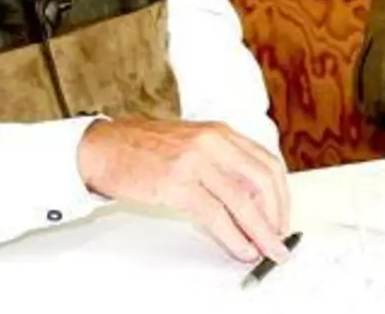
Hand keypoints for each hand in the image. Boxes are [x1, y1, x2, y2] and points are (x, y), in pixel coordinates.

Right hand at [77, 117, 290, 262]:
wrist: (102, 147)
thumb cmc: (143, 149)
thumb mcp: (192, 146)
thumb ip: (221, 165)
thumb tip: (248, 200)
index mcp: (220, 133)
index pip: (266, 162)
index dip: (281, 194)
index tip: (282, 216)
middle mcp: (214, 142)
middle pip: (263, 180)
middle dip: (277, 214)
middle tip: (279, 238)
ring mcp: (196, 161)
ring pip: (244, 199)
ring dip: (261, 230)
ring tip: (267, 250)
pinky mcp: (177, 183)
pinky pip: (216, 214)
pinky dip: (234, 235)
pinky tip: (241, 248)